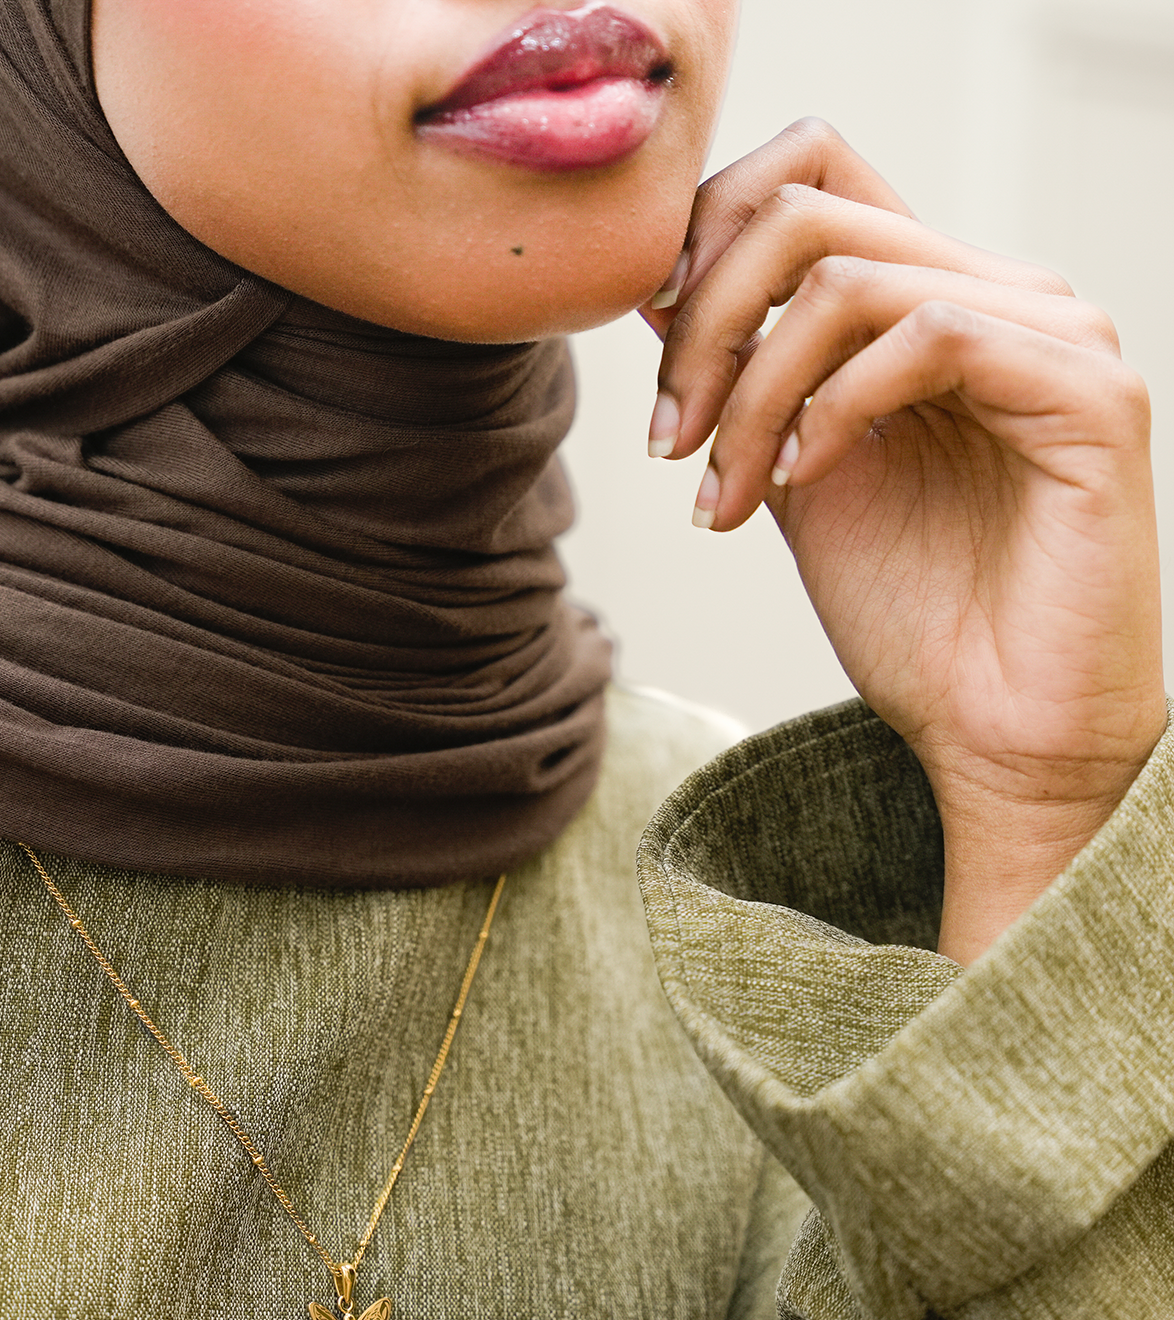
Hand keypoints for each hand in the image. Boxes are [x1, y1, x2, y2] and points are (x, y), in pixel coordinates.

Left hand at [643, 119, 1164, 963]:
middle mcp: (996, 291)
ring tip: (721, 494)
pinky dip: (833, 408)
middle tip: (668, 439)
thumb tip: (661, 285)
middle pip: (807, 212)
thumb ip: (747, 377)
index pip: (812, 173)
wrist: (993, 727)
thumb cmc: (909, 612)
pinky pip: (929, 334)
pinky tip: (798, 480)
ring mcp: (1052, 332)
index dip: (706, 232)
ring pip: (847, 280)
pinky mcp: (1088, 391)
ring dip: (751, 394)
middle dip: (703, 327)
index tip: (650, 343)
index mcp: (928, 298)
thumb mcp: (788, 471)